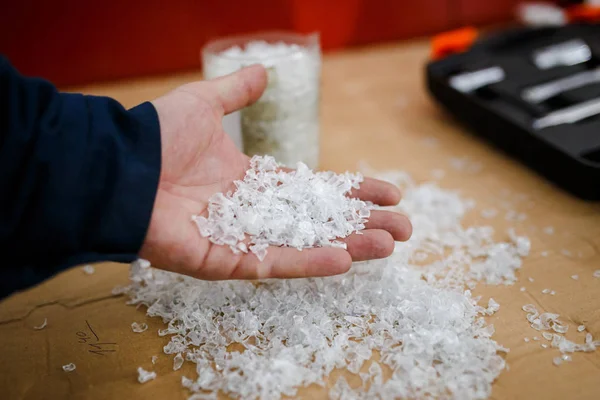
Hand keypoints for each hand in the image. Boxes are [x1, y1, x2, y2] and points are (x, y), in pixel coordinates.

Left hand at [140, 65, 411, 279]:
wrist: (118, 167)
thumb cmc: (157, 138)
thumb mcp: (204, 104)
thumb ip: (235, 92)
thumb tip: (263, 71)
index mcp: (252, 181)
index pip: (314, 189)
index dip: (351, 191)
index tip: (389, 191)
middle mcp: (253, 213)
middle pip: (319, 221)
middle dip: (362, 223)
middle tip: (404, 228)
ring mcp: (241, 239)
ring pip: (305, 245)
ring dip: (349, 245)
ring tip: (390, 245)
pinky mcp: (225, 261)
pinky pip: (273, 263)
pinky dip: (308, 262)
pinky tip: (346, 258)